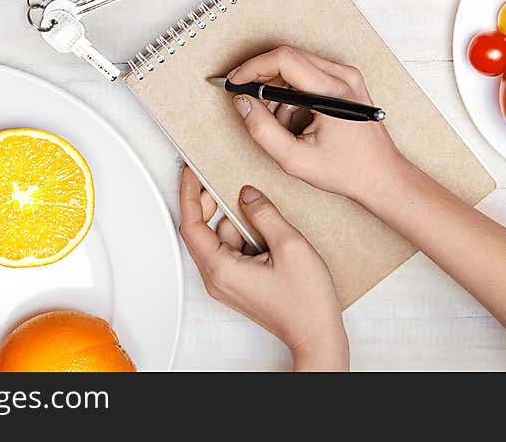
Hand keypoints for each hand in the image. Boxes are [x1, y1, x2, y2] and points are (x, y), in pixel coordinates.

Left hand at [178, 167, 348, 370]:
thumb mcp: (289, 246)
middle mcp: (217, 278)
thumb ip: (264, 214)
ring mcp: (226, 282)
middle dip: (212, 203)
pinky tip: (267, 231)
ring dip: (236, 221)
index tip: (190, 172)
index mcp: (221, 269)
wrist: (316, 333)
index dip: (189, 195)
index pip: (191, 225)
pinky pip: (232, 250)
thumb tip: (247, 194)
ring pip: (220, 238)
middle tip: (226, 180)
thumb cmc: (305, 302)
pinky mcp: (238, 283)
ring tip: (264, 213)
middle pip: (202, 230)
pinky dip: (244, 235)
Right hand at [228, 45, 408, 204]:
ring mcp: (347, 77)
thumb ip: (262, 130)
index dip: (252, 68)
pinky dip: (293, 93)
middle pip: (289, 57)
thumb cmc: (347, 170)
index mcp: (333, 92)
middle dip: (261, 77)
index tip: (235, 82)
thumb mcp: (295, 159)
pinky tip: (296, 120)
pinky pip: (309, 75)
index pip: (284, 59)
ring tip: (281, 123)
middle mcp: (343, 77)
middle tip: (247, 100)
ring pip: (297, 65)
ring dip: (279, 89)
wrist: (382, 176)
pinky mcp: (346, 82)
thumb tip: (242, 102)